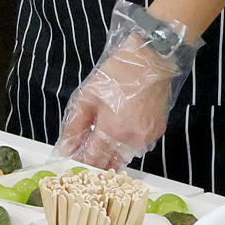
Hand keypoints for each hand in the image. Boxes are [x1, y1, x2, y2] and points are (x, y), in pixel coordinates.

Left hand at [56, 39, 176, 170]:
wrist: (150, 61)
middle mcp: (132, 140)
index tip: (75, 161)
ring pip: (125, 156)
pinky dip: (128, 144)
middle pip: (110, 163)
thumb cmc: (118, 74)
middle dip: (97, 162)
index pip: (94, 160)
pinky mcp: (157, 132)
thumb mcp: (88, 97)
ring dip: (112, 153)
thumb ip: (75, 126)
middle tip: (86, 152)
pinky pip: (138, 146)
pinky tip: (122, 129)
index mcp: (113, 131)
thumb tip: (67, 148)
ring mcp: (147, 138)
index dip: (82, 164)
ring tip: (104, 137)